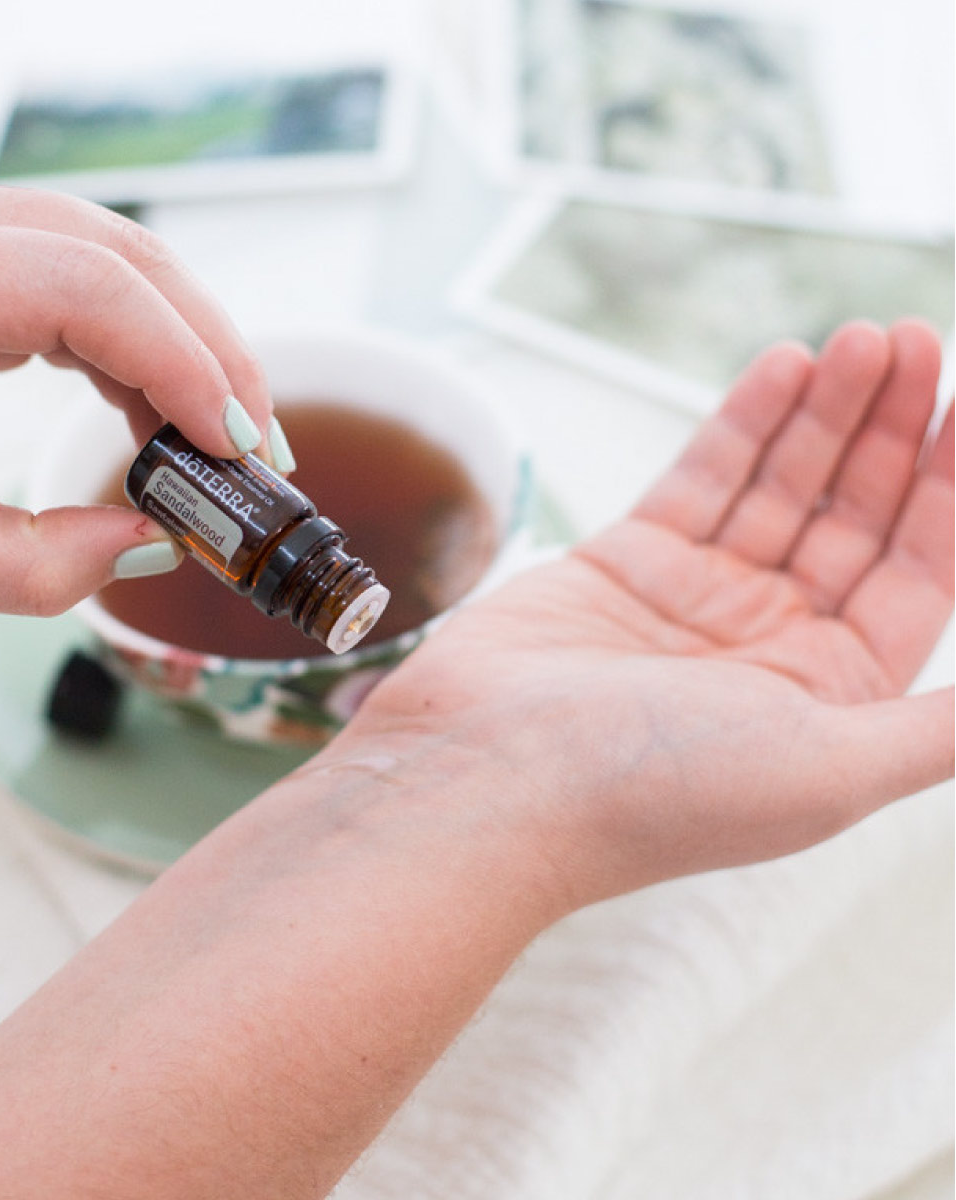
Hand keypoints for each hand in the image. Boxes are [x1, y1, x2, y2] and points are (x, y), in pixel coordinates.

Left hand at [0, 170, 270, 611]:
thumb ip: (29, 565)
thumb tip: (152, 545)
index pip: (88, 290)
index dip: (185, 366)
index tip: (237, 448)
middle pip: (123, 259)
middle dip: (209, 355)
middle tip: (257, 449)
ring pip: (117, 263)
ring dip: (186, 349)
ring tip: (224, 441)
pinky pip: (84, 285)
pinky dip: (141, 350)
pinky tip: (163, 416)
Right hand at [338, 319, 953, 910]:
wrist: (490, 781)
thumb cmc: (656, 794)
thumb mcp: (831, 768)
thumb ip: (940, 728)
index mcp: (829, 694)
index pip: (917, 572)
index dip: (949, 490)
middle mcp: (766, 642)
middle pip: (850, 516)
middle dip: (889, 431)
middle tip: (918, 344)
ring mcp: (694, 596)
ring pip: (777, 485)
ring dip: (824, 413)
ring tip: (864, 340)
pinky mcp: (624, 561)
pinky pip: (699, 478)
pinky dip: (742, 423)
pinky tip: (784, 369)